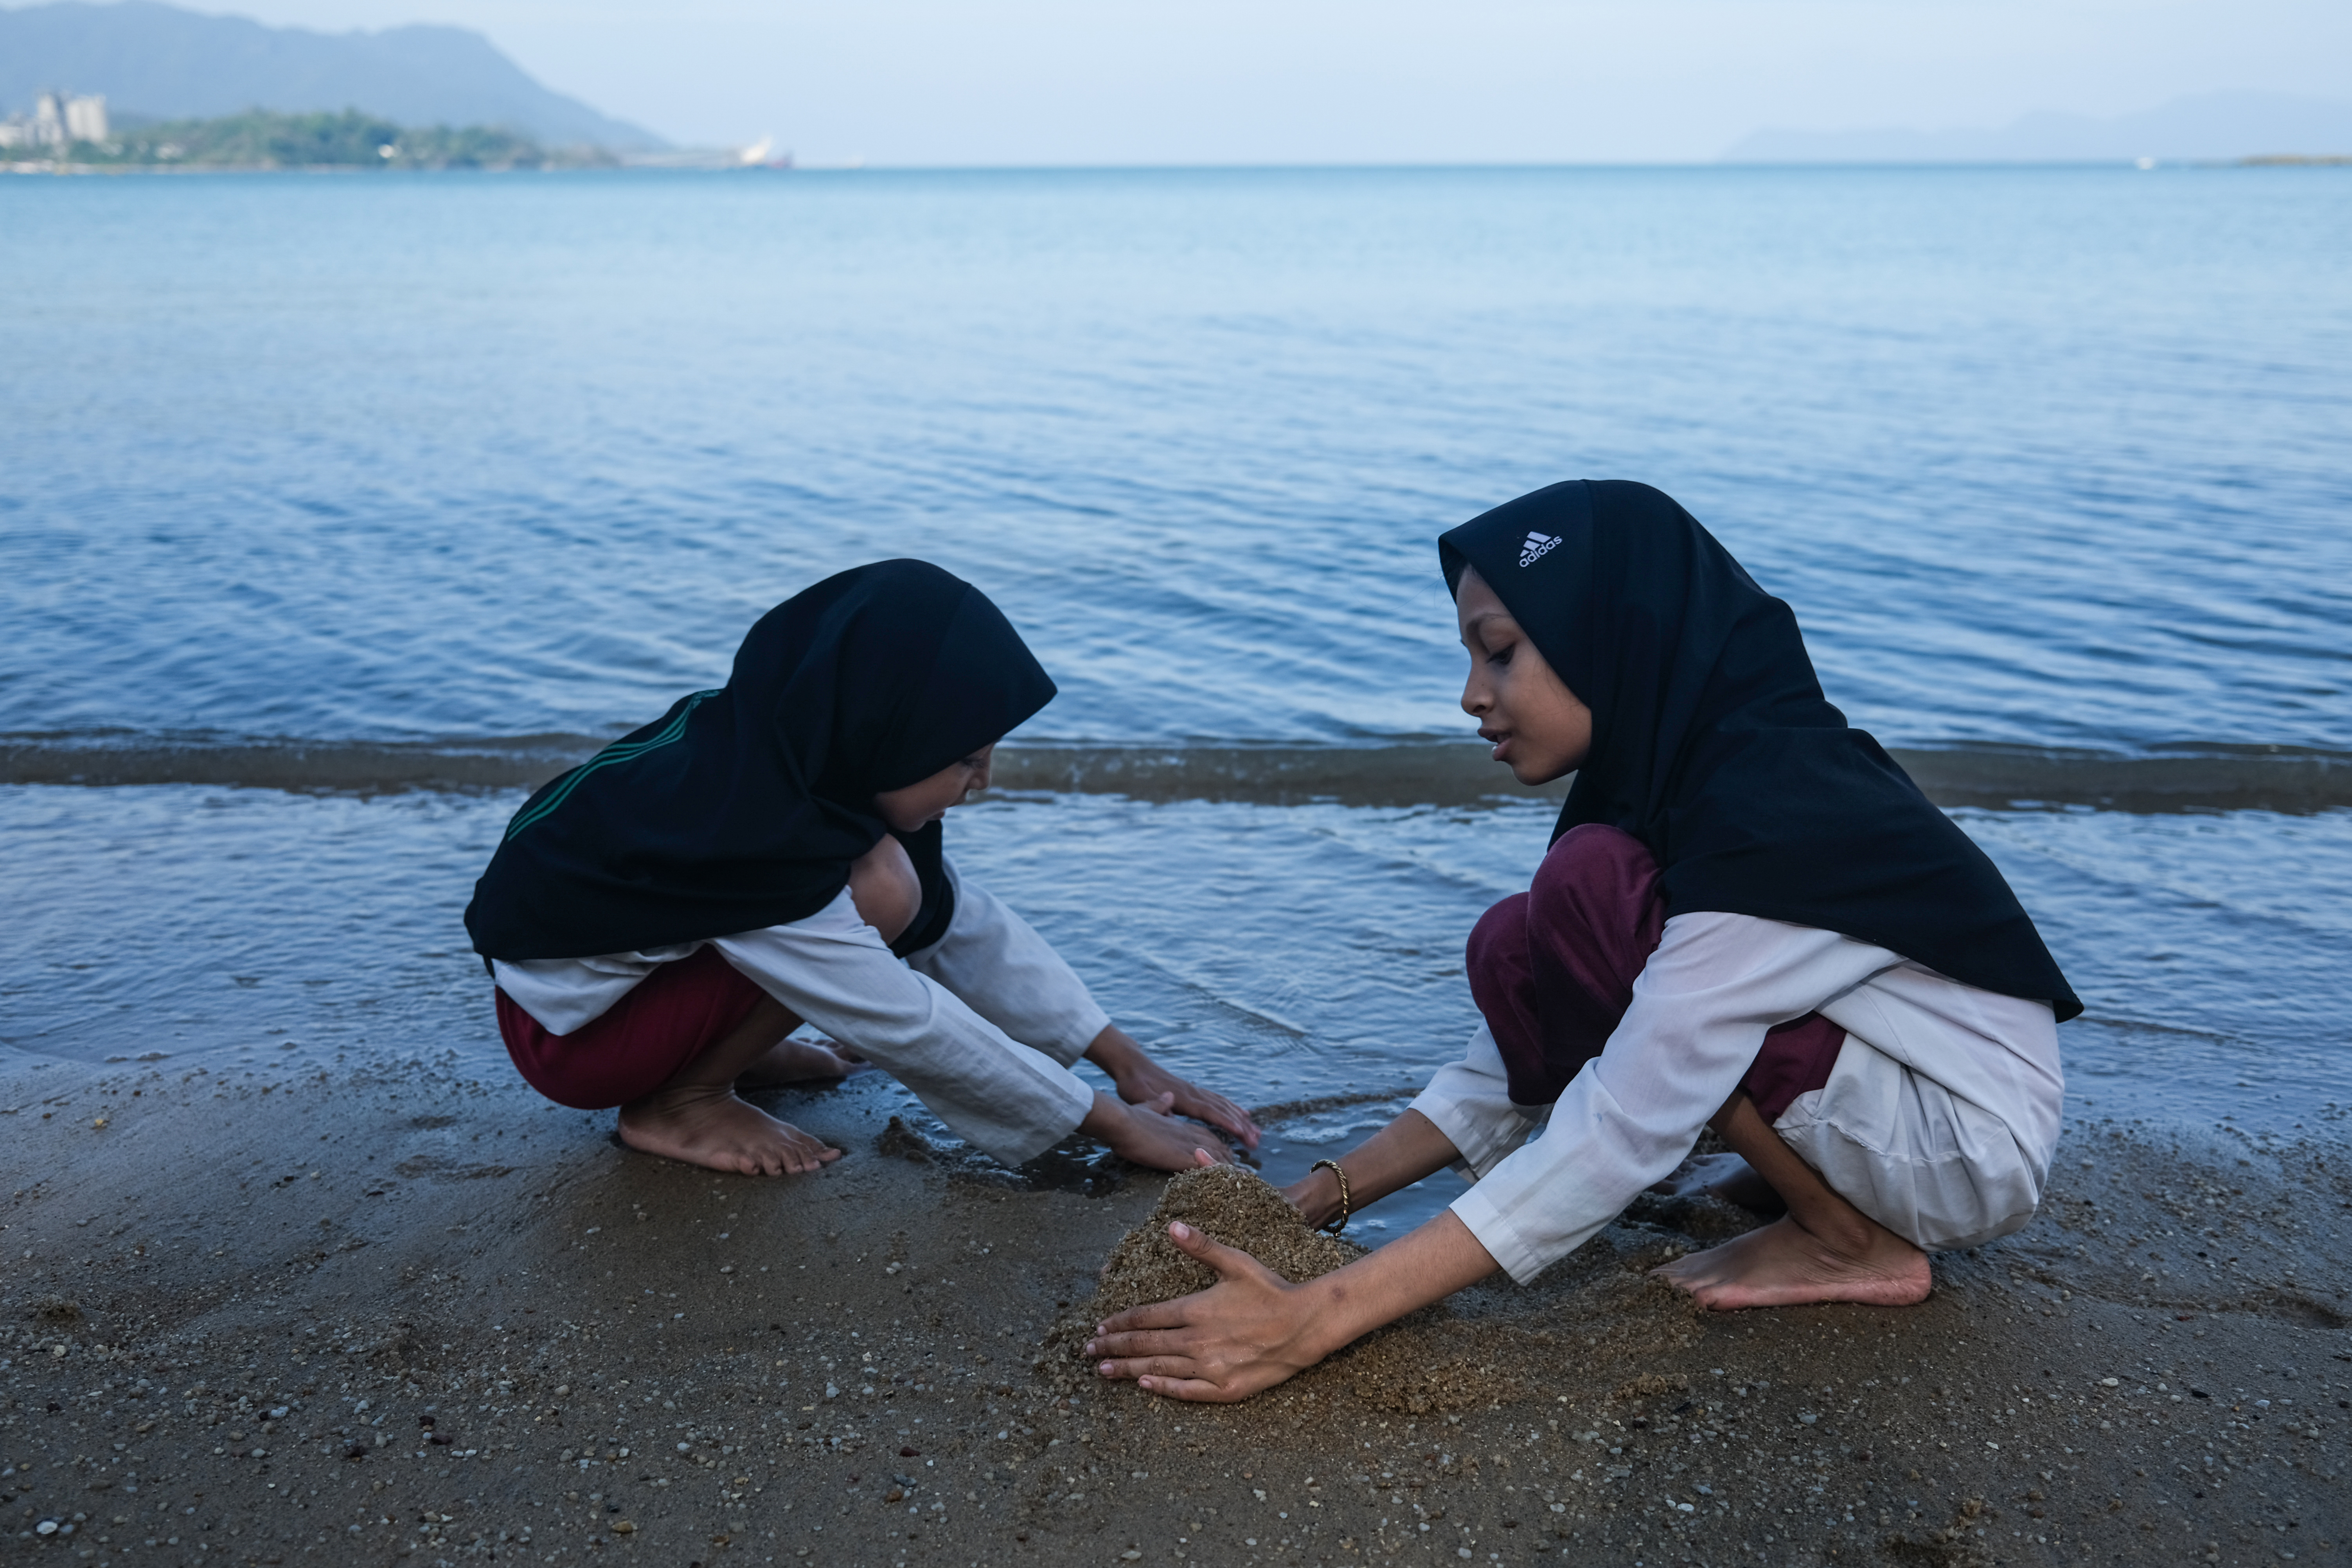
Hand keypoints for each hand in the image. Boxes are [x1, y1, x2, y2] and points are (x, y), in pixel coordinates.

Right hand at [1082, 1092, 1234, 1170]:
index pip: (1206, 1136)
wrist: (1122, 1121)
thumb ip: (1159, 1105)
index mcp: (1180, 1125)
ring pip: (1218, 1155)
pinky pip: (1208, 1166)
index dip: (1219, 1146)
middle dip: (1232, 1158)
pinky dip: (1221, 1173)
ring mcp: (1188, 1144)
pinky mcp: (1183, 1155)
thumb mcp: (1147, 1107)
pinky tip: (1231, 1182)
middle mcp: (1189, 1133)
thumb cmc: (1129, 1117)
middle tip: (1248, 1171)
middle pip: (1218, 1145)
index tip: (1229, 1155)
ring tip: (1248, 1179)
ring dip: (1233, 1167)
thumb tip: (1168, 1098)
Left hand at [1085, 1025, 1261, 1149]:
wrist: (1133, 1066)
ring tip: (1256, 1131)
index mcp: (1181, 1097)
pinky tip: (1242, 1114)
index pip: (1208, 1111)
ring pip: (1223, 1105)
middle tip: (1256, 1141)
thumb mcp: (1138, 1097)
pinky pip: (1218, 1100)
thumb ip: (1155, 1105)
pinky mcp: (1193, 1091)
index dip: (1225, 1122)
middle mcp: (1193, 1093)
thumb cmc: (1133, 1084)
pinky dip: (1232, 1108)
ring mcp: (1195, 1091)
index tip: (1241, 1132)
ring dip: (1241, 1118)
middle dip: (1241, 1125)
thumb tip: (1170, 1115)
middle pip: (1222, 1109)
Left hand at [1086, 1220, 1328, 1400]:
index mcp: (1196, 1310)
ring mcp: (1210, 1368)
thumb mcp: (1236, 1262)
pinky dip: (1162, 1388)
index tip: (1099, 1326)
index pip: (1146, 1317)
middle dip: (1114, 1347)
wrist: (1306, 1325)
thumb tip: (1172, 1226)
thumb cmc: (1270, 1291)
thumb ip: (1202, 1247)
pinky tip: (1144, 1385)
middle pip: (1145, 1344)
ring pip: (1159, 1368)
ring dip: (1128, 1369)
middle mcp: (1197, 1341)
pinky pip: (1186, 1391)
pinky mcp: (1225, 1389)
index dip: (1120, 1322)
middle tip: (1088, 1351)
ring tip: (1103, 1371)